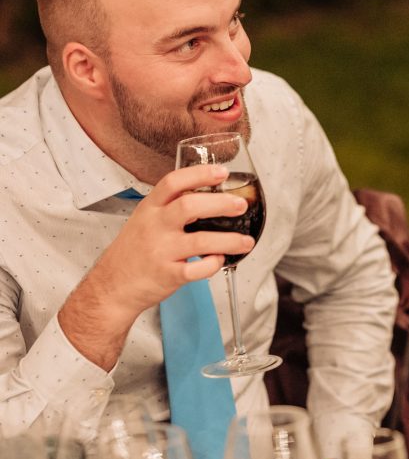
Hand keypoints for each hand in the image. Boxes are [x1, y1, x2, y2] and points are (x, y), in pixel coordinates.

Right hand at [96, 164, 255, 316]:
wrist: (111, 286)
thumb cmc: (134, 251)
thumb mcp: (145, 219)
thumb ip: (171, 206)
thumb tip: (210, 194)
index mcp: (150, 208)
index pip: (173, 182)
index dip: (200, 174)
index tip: (222, 172)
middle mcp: (155, 226)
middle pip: (190, 206)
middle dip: (221, 203)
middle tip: (241, 205)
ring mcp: (160, 251)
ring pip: (200, 241)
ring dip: (229, 240)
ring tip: (246, 241)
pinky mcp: (167, 275)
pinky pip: (196, 269)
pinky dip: (212, 264)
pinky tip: (219, 260)